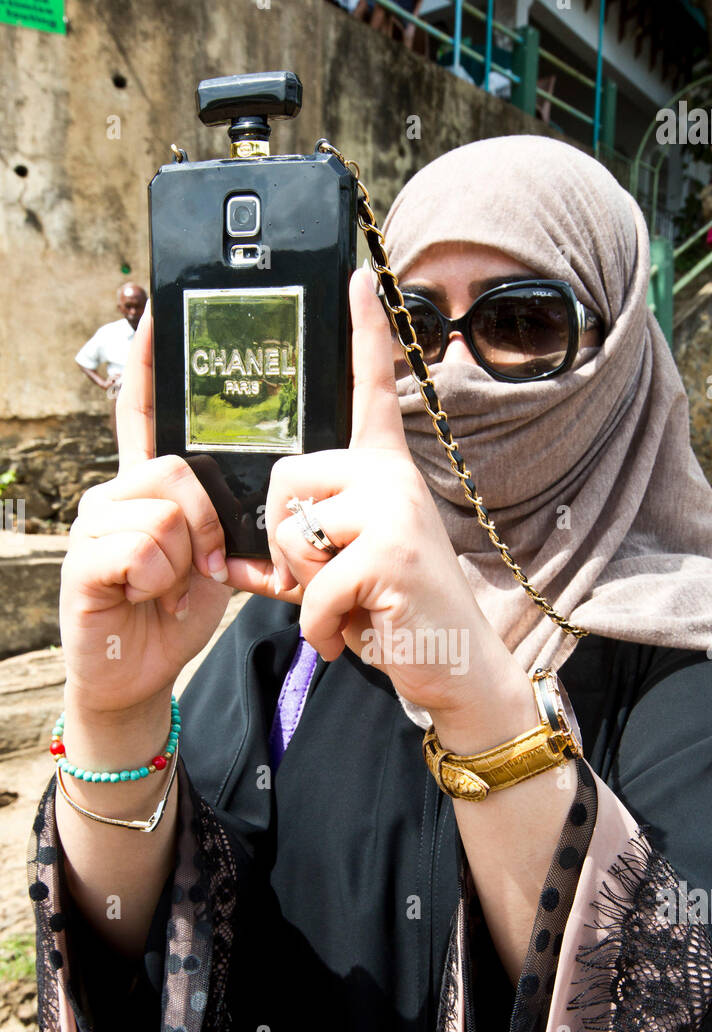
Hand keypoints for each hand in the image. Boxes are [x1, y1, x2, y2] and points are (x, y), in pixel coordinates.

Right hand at [61, 307, 259, 716]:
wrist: (136, 673)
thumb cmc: (174, 611)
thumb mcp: (212, 557)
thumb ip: (223, 519)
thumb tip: (263, 492)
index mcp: (147, 488)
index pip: (146, 415)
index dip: (151, 367)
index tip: (158, 315)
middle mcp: (115, 494)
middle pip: (178, 467)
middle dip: (208, 521)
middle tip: (206, 564)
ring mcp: (95, 524)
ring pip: (165, 511)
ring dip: (185, 559)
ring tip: (171, 587)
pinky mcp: (84, 560)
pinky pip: (144, 547)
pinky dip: (161, 580)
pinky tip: (147, 597)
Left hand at [260, 266, 519, 717]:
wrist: (455, 667)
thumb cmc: (395, 614)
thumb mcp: (340, 572)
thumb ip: (294, 552)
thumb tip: (231, 561)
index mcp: (383, 472)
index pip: (371, 391)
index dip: (364, 335)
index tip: (357, 278)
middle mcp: (392, 478)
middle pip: (285, 479)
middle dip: (285, 543)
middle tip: (324, 582)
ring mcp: (396, 512)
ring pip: (294, 532)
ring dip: (304, 588)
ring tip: (344, 608)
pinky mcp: (391, 554)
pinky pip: (315, 587)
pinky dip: (320, 627)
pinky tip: (348, 637)